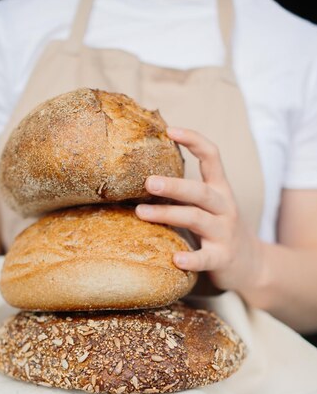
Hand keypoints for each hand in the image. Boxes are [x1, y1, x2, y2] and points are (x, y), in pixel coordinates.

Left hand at [135, 127, 263, 293]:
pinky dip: (191, 258)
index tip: (170, 130)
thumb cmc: (220, 230)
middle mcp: (224, 207)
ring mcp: (224, 233)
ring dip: (168, 215)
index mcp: (220, 189)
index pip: (212, 156)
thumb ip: (186, 191)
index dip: (194, 140)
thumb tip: (144, 175)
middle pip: (199, 191)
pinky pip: (206, 258)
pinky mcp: (222, 258)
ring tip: (140, 213)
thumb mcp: (210, 205)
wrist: (252, 264)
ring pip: (196, 219)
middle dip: (174, 185)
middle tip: (148, 182)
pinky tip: (175, 259)